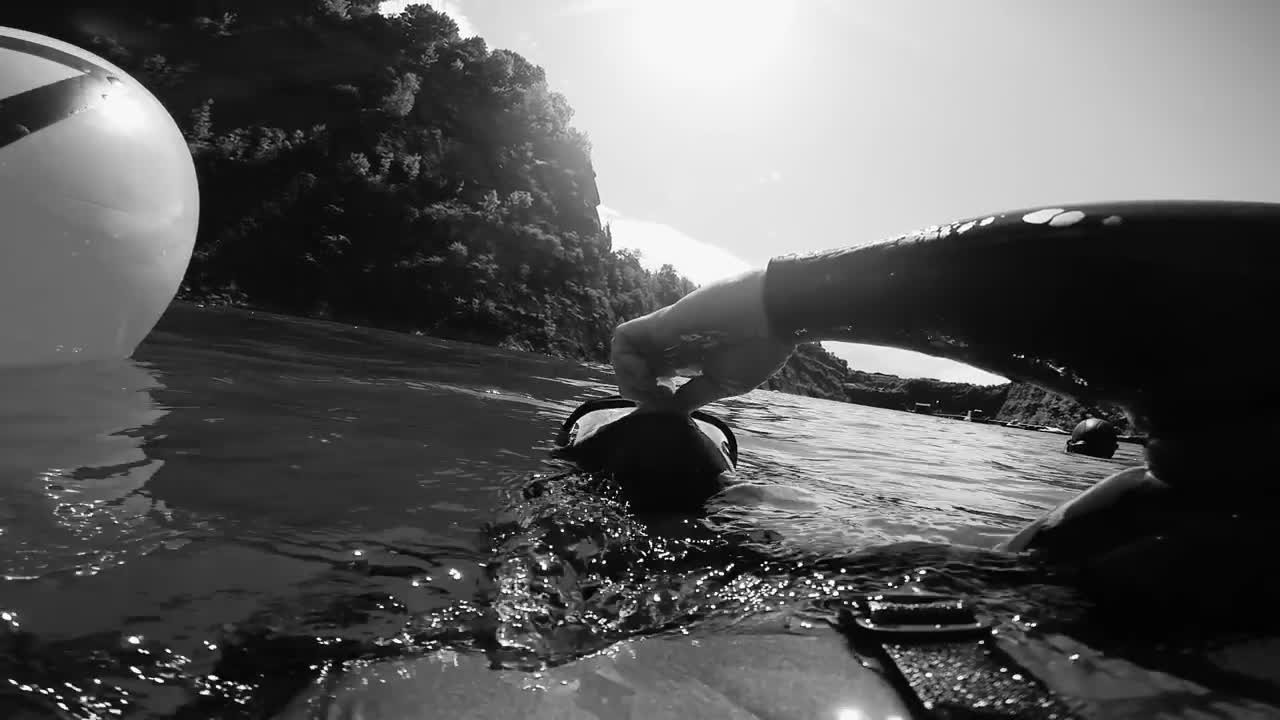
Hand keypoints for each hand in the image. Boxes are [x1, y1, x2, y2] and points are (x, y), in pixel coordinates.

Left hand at [610, 269, 796, 413]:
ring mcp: (664, 333)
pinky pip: (624, 337)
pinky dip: (625, 359)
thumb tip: (671, 411)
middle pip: (634, 365)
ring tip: (651, 388)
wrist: (775, 313)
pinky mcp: (661, 322)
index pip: (653, 375)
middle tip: (657, 399)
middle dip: (635, 389)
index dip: (651, 396)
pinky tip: (647, 376)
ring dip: (628, 376)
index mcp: (687, 358)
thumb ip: (695, 394)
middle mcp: (671, 345)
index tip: (668, 406)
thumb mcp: (726, 382)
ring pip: (623, 351)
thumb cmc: (760, 347)